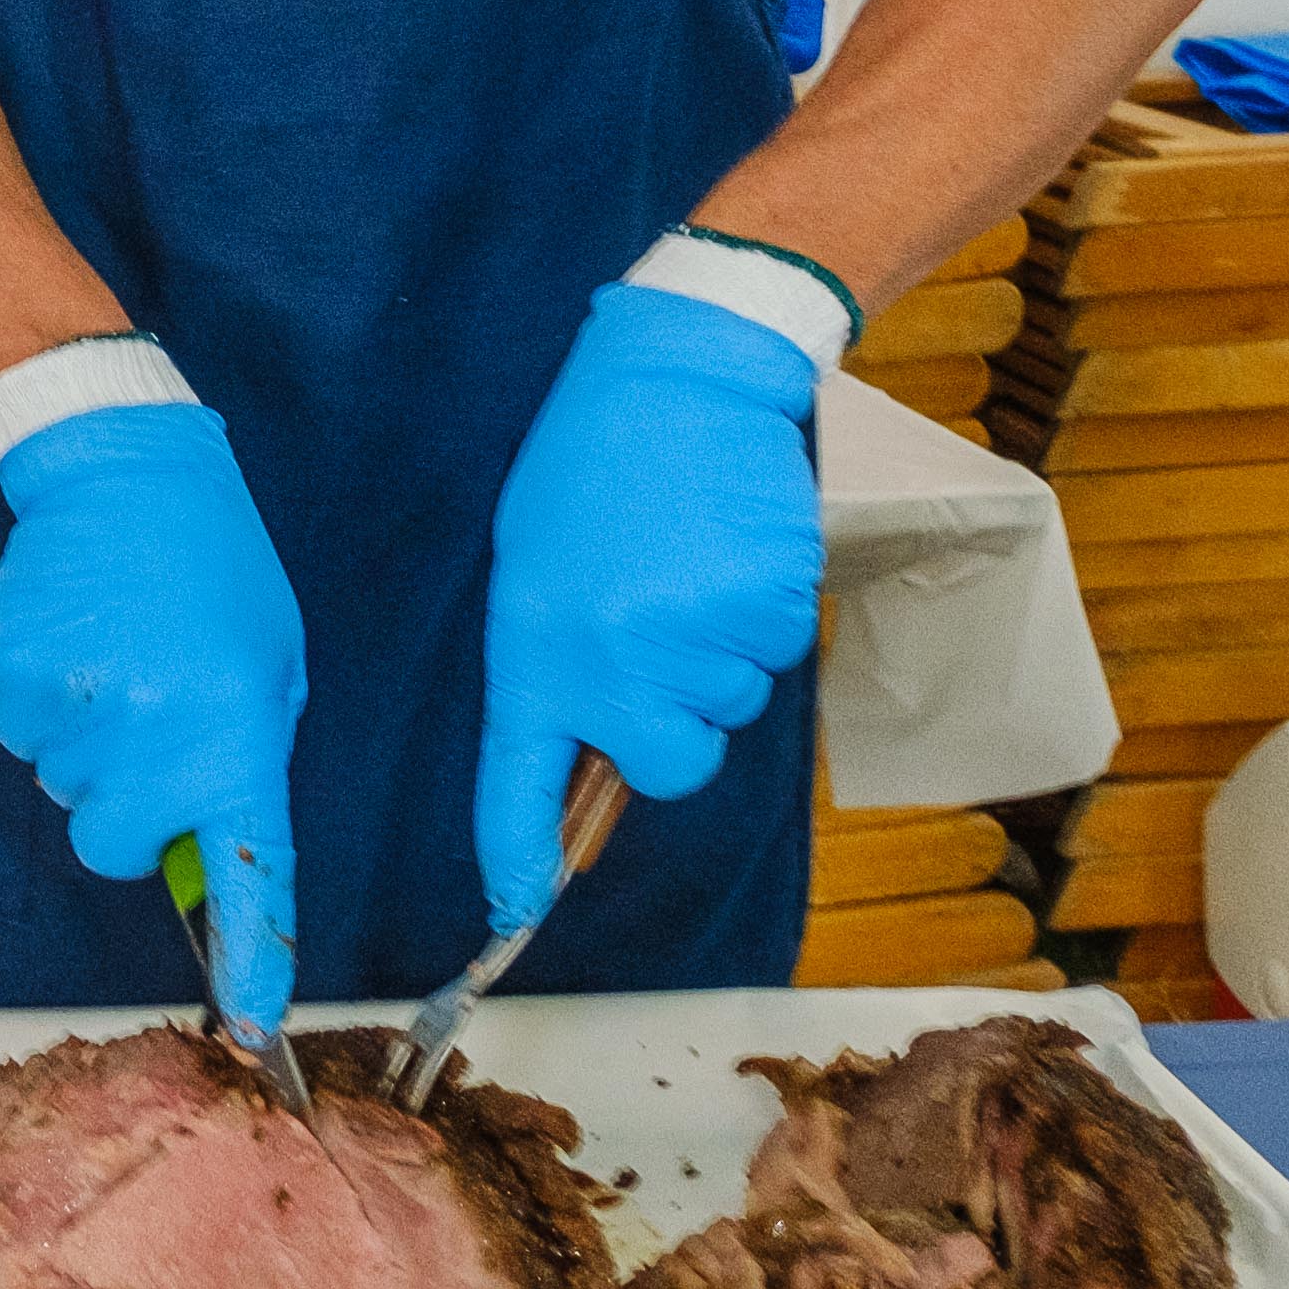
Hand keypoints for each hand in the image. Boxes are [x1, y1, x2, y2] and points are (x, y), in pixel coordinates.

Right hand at [0, 402, 303, 1031]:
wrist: (123, 471)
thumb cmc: (213, 569)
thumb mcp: (269, 666)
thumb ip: (241, 764)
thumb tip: (196, 855)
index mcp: (236, 732)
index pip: (249, 870)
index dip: (250, 955)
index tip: (254, 1027)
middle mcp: (154, 734)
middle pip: (115, 847)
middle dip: (129, 808)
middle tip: (152, 724)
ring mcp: (72, 711)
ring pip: (65, 791)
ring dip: (89, 748)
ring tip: (116, 659)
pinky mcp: (9, 682)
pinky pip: (22, 738)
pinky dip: (43, 707)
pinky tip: (74, 646)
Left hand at [478, 282, 826, 932]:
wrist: (681, 375)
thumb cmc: (598, 468)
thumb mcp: (539, 569)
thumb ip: (560, 667)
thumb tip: (600, 755)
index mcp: (533, 645)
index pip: (516, 779)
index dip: (517, 855)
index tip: (512, 913)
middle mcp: (609, 658)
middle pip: (669, 767)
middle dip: (678, 724)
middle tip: (661, 634)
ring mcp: (691, 637)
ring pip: (730, 708)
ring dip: (720, 655)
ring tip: (688, 562)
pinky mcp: (763, 607)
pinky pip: (776, 656)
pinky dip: (763, 617)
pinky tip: (731, 550)